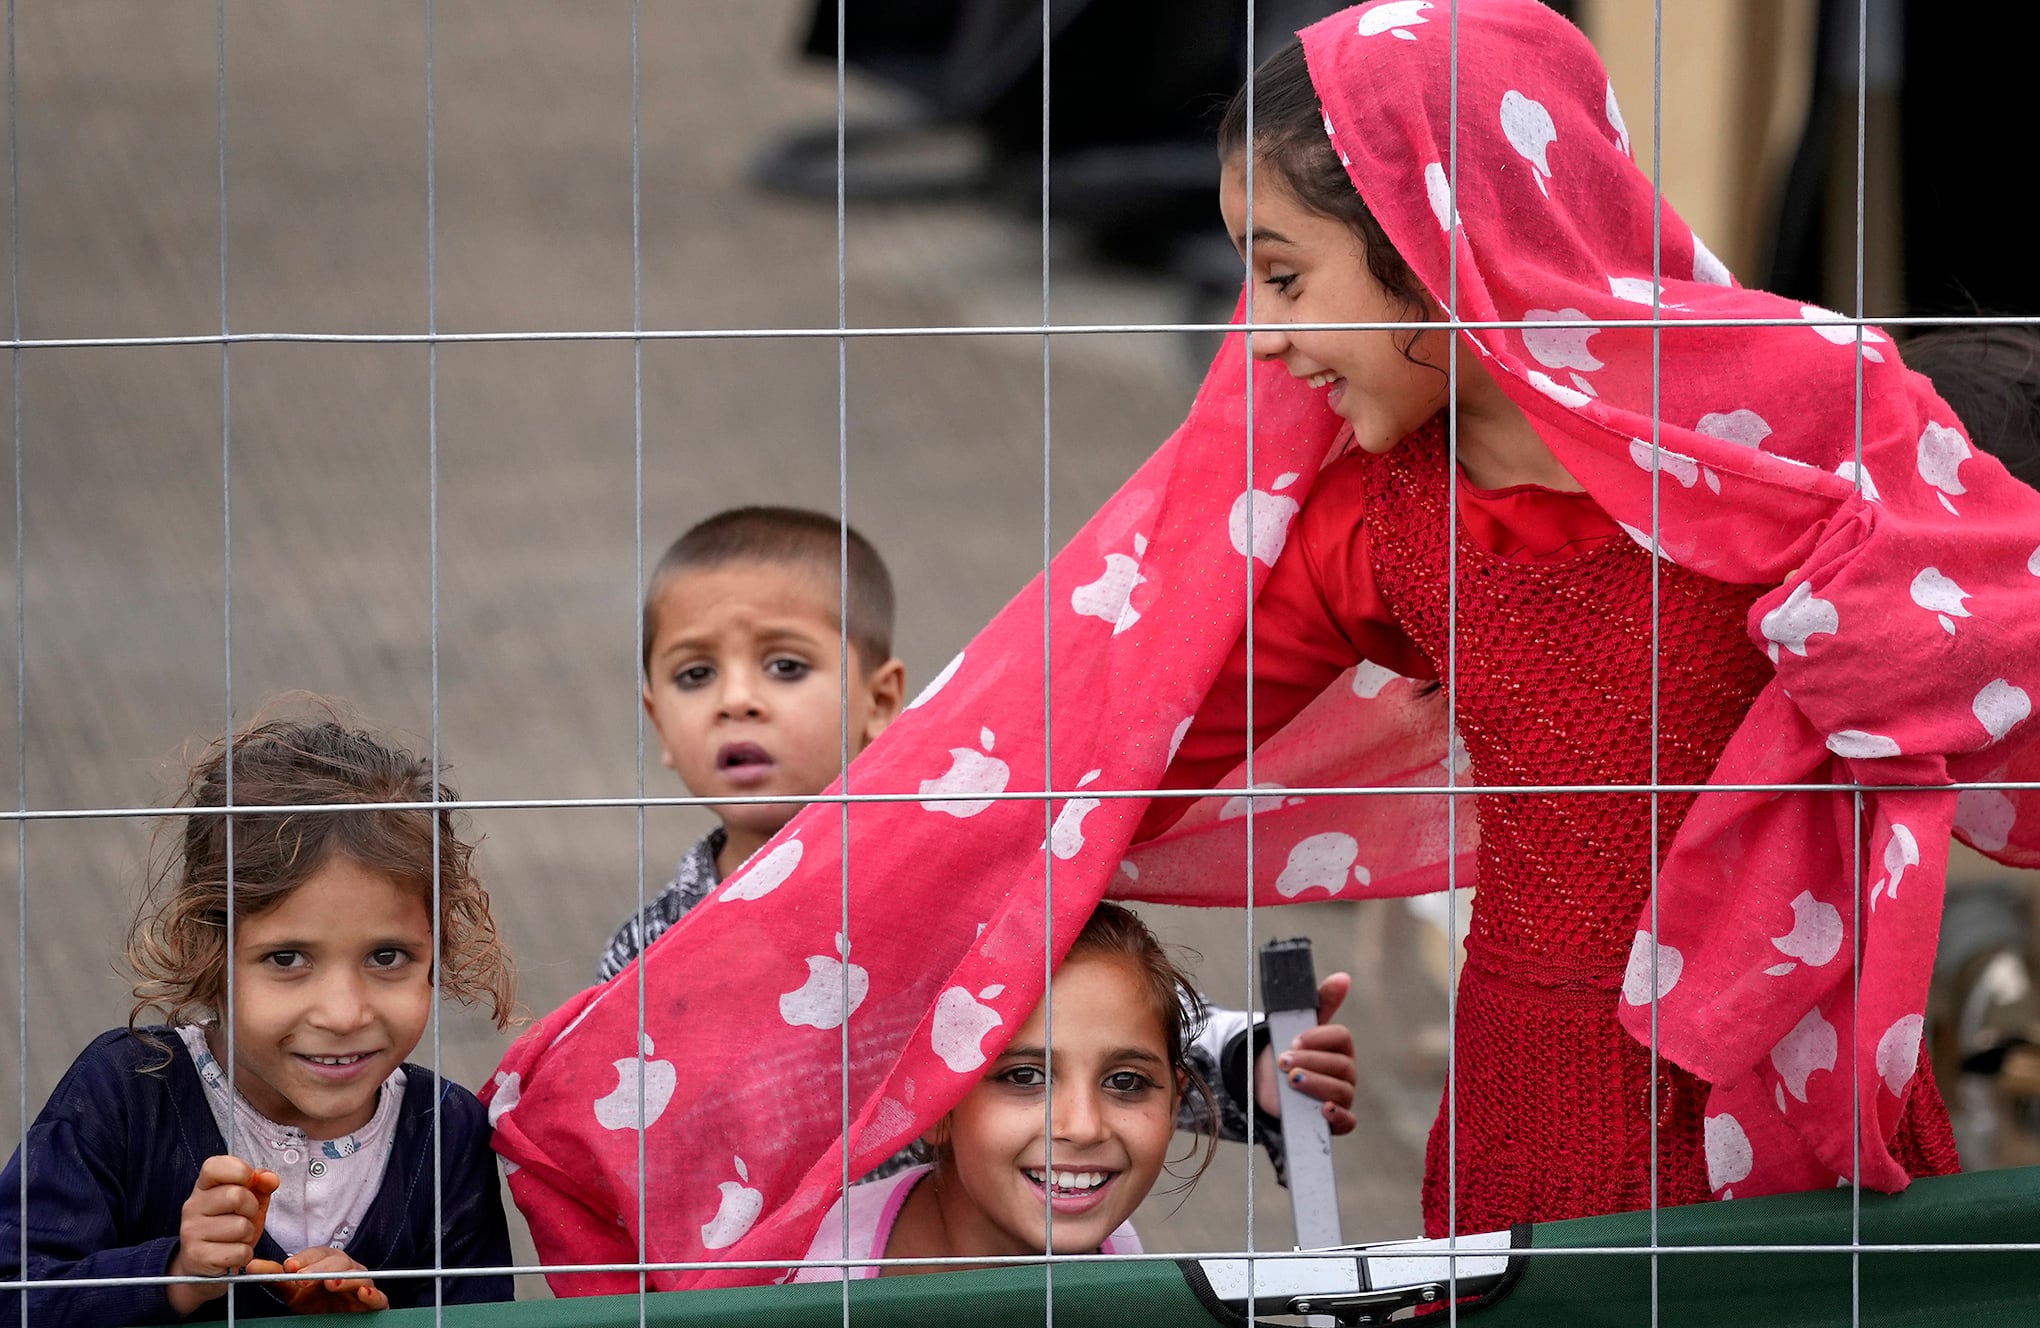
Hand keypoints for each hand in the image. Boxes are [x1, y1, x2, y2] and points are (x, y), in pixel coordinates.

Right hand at [166, 1156, 280, 1314]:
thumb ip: (261, 1185)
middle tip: (244, 1217)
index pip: (215, 1165)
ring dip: (248, 1234)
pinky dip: (244, 1254)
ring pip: (240, 1226)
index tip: (247, 1182)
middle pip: (236, 1196)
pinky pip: (239, 1251)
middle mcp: (192, 1206)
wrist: (205, 1264)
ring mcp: (191, 1232)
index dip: (239, 1171)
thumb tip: (270, 1178)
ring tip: (236, 1237)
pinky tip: (232, 1252)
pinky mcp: (198, 1257)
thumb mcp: (249, 1201)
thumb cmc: (229, 1226)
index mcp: (203, 1187)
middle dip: (251, 1208)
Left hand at [245, 1248, 389, 1313]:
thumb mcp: (293, 1290)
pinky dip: (373, 1294)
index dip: (305, 1259)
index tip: (289, 1267)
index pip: (318, 1254)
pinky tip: (363, 1293)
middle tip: (302, 1278)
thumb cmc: (316, 1302)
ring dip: (344, 1278)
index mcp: (328, 1262)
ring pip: (358, 1275)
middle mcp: (347, 1270)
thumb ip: (275, 1277)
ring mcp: (362, 1285)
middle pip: (338, 1261)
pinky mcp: (375, 1303)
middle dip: (319, 1269)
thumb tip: (252, 1265)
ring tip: (330, 1283)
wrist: (333, 1320)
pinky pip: (378, 1297)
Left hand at [1255, 972, 1358, 1134]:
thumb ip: (1321, 1001)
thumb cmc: (1291, 1050)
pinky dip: (1338, 1116)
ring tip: (1292, 1080)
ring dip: (1316, 1084)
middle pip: (1341, 1066)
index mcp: (1340, 1047)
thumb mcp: (1300, 1024)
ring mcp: (1342, 1096)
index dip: (1319, 1038)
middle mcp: (1346, 1072)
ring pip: (1341, 1091)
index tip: (1295, 1039)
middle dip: (1311, 1062)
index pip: (1342, 1038)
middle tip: (1284, 1061)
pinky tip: (1323, 1109)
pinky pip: (1348, 1121)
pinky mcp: (1335, 1120)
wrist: (1272, 1082)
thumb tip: (1343, 978)